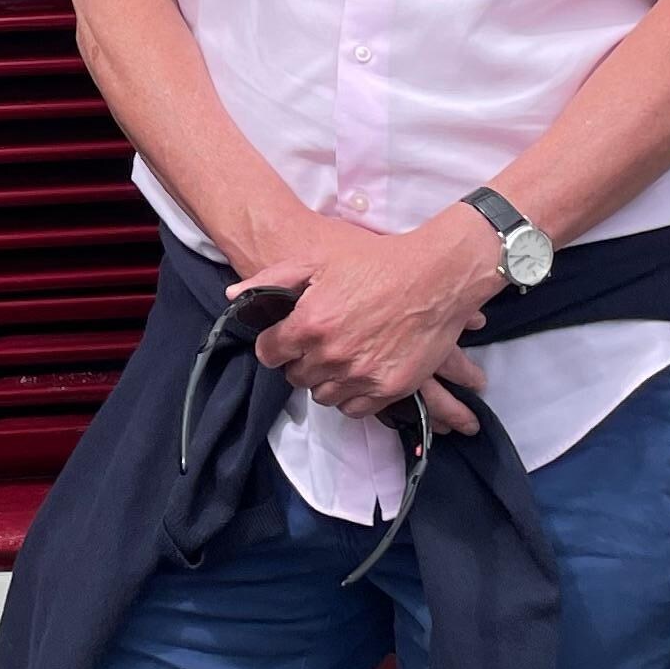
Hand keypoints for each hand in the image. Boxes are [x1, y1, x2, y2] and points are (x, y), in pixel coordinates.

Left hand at [232, 206, 504, 426]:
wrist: (435, 276)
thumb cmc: (375, 262)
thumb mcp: (317, 260)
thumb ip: (272, 280)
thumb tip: (233, 295)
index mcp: (309, 325)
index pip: (269, 353)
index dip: (274, 344)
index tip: (284, 339)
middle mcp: (332, 356)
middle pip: (295, 376)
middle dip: (300, 361)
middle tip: (316, 345)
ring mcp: (361, 375)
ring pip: (323, 396)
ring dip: (325, 380)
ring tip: (338, 358)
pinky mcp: (390, 388)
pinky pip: (355, 408)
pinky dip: (351, 394)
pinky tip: (357, 373)